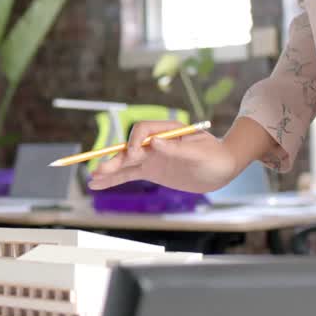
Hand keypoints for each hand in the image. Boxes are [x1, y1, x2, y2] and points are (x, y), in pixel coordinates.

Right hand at [88, 120, 244, 193]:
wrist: (222, 169)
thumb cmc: (215, 156)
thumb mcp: (199, 153)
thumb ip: (176, 148)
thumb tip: (155, 142)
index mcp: (167, 130)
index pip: (142, 130)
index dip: (135, 142)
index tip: (135, 156)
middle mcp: (155, 141)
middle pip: (129, 147)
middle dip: (115, 159)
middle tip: (100, 169)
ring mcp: (151, 156)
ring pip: (126, 162)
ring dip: (109, 170)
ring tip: (93, 179)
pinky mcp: (151, 171)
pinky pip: (129, 174)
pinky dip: (114, 179)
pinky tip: (99, 184)